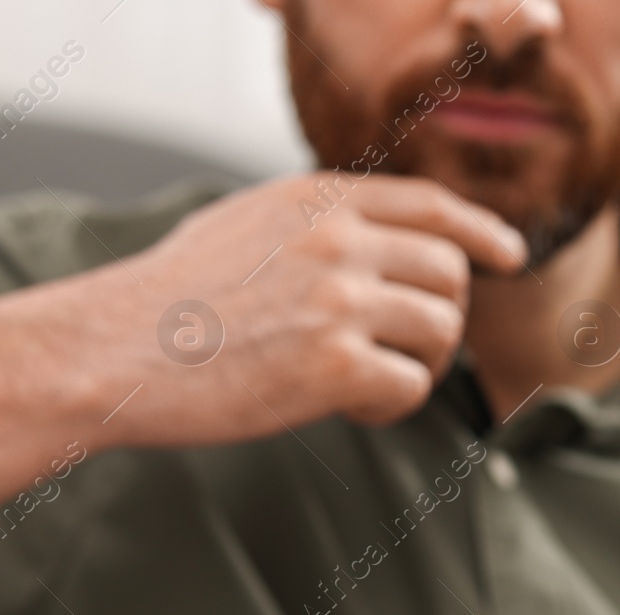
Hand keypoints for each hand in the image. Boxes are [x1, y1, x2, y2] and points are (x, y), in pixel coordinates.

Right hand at [14, 172, 526, 448]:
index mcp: (318, 200)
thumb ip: (313, 223)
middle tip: (402, 353)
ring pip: (441, 332)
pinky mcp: (335, 364)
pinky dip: (389, 406)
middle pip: (449, 275)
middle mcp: (339, 239)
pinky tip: (349, 408)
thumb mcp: (244, 224)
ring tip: (367, 384)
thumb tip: (375, 242)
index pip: (430, 205)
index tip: (506, 256)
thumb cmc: (166, 300)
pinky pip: (411, 387)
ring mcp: (341, 299)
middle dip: (438, 319)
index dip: (480, 231)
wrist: (113, 350)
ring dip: (418, 365)